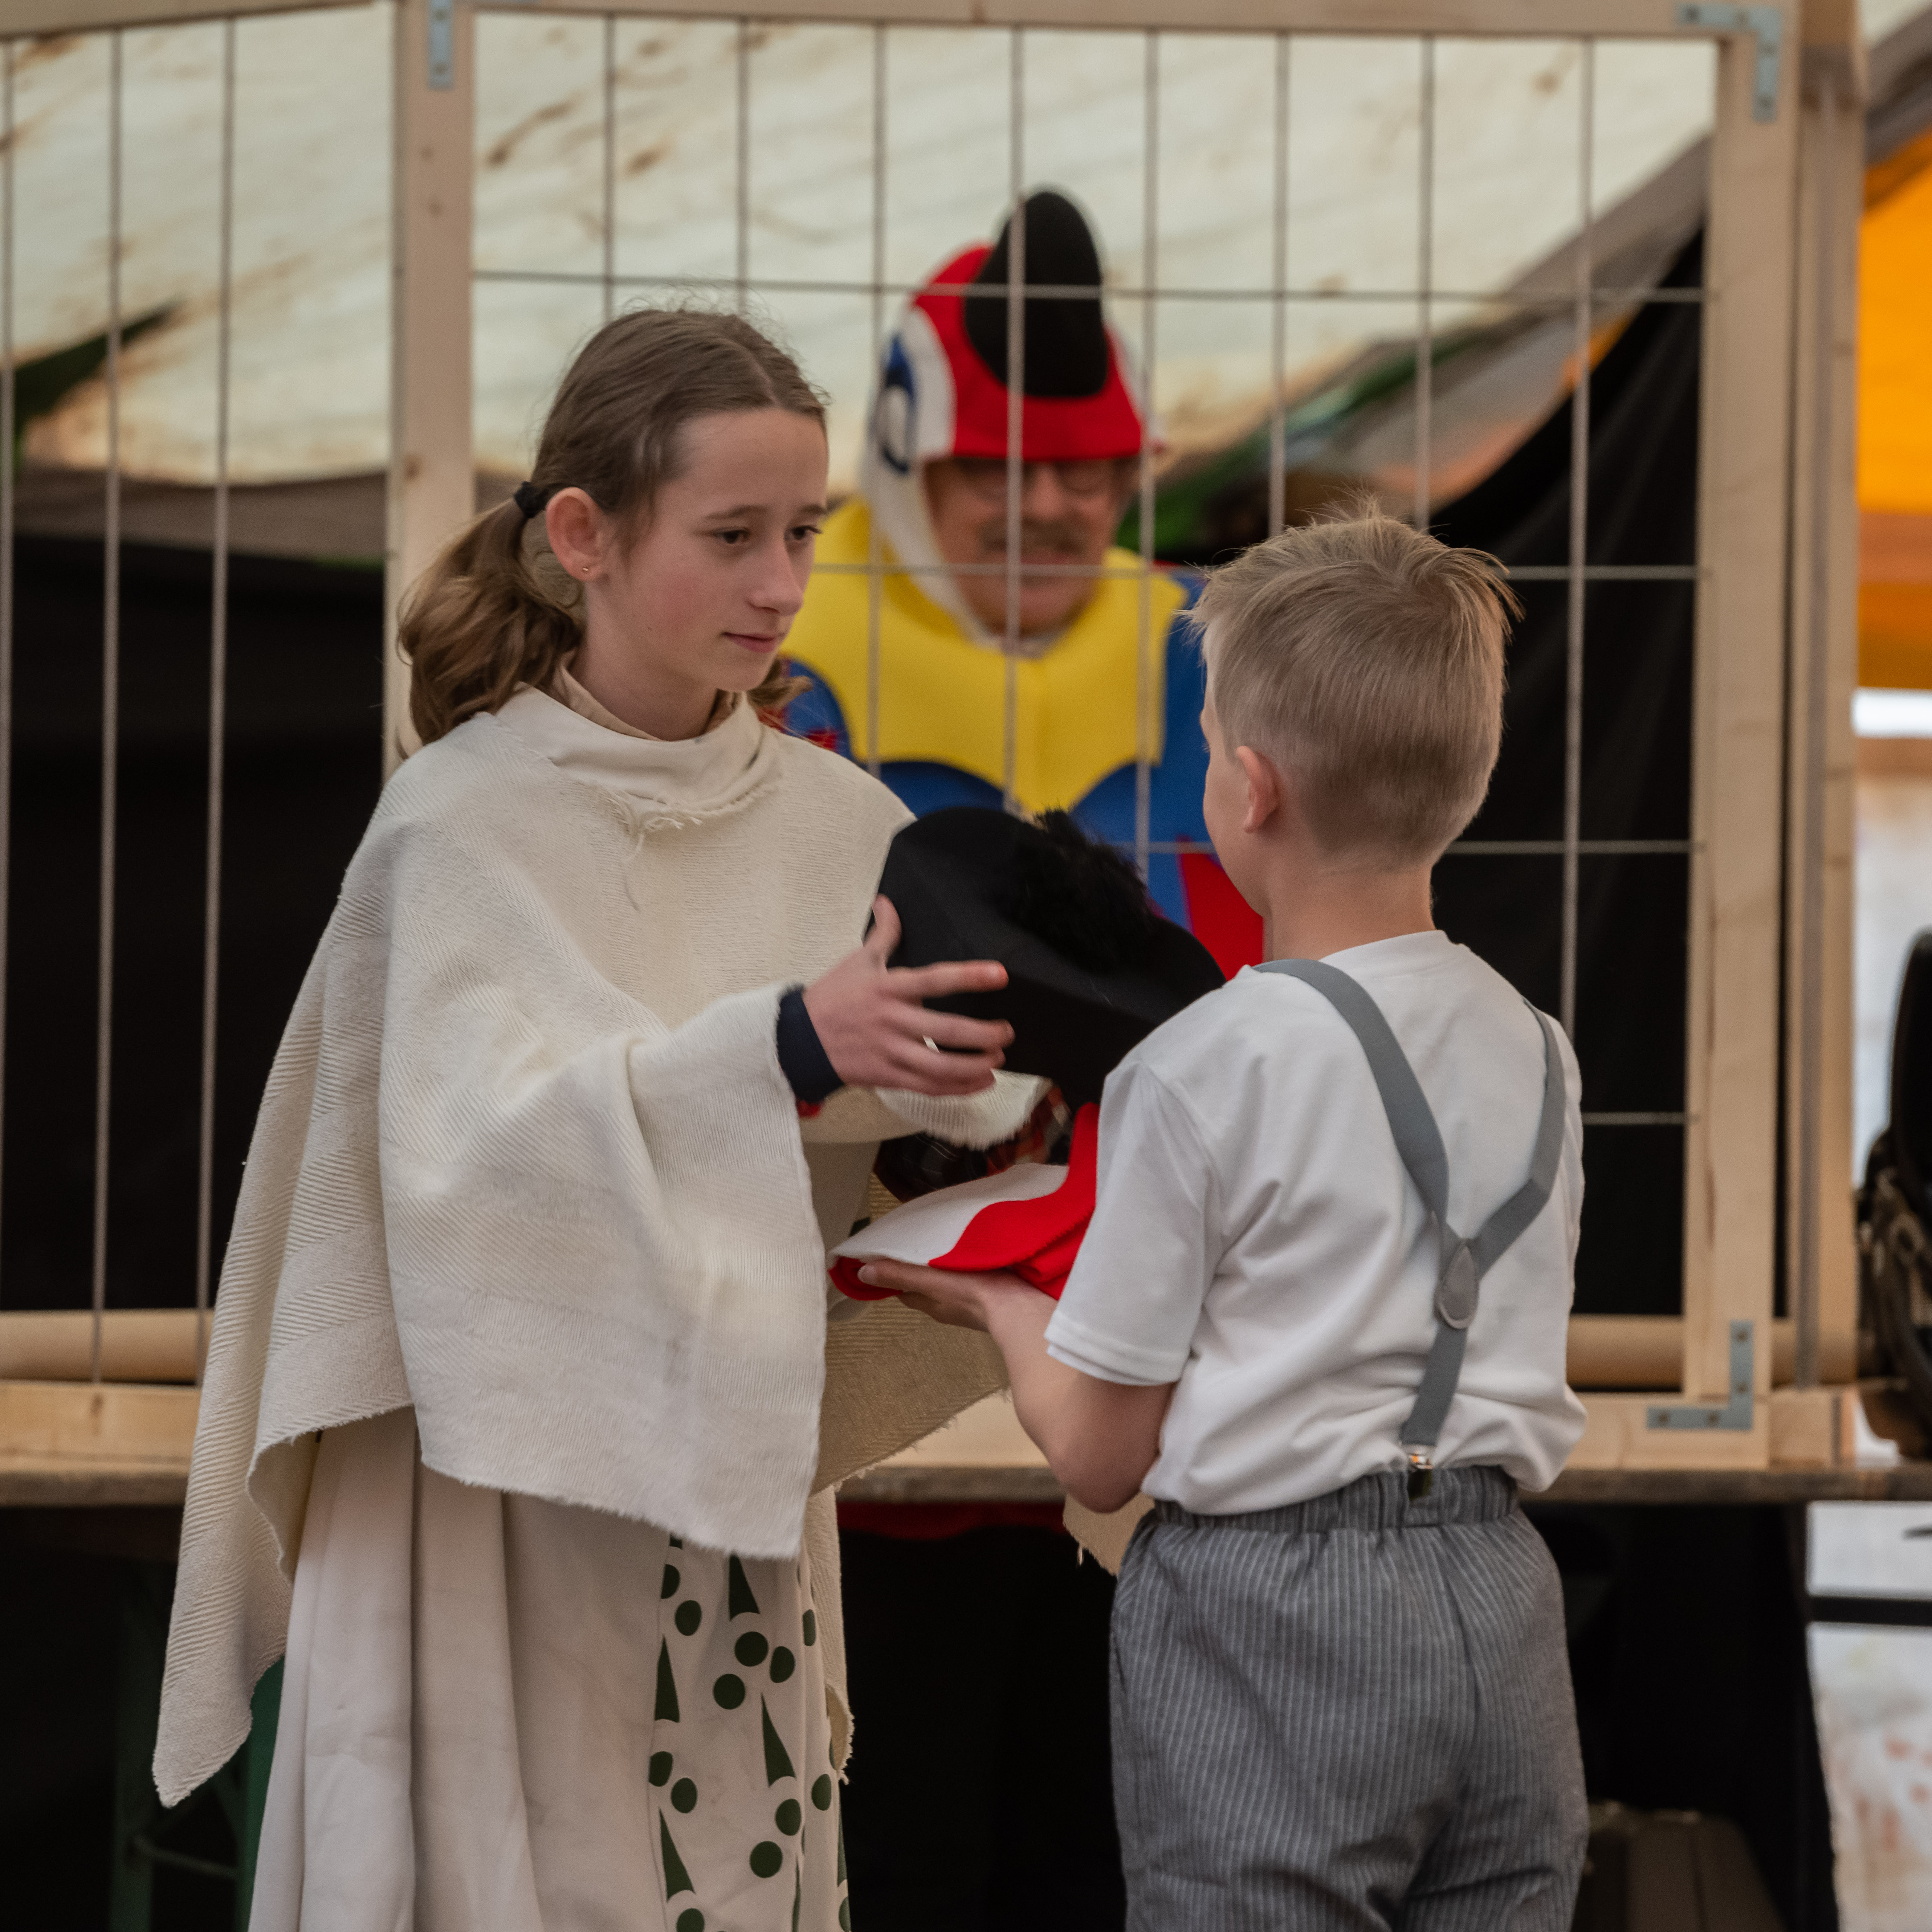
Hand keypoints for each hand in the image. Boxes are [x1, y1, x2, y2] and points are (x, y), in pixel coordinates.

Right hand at [803, 897, 1012, 1096]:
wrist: (800, 1041)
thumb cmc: (833, 998)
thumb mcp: (857, 961)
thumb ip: (883, 934)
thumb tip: (887, 902)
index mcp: (888, 988)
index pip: (935, 979)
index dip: (969, 976)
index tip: (1000, 975)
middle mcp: (892, 1020)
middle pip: (945, 1030)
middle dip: (983, 1034)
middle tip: (1006, 1032)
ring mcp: (890, 1051)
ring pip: (940, 1065)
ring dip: (974, 1065)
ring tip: (997, 1060)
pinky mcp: (887, 1076)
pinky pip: (928, 1086)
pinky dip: (957, 1087)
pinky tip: (981, 1082)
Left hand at [854, 1259, 1036, 1330]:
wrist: (1023, 1311)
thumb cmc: (977, 1294)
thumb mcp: (933, 1281)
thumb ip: (901, 1275)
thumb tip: (863, 1273)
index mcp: (933, 1305)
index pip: (906, 1290)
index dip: (897, 1275)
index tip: (891, 1255)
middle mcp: (949, 1308)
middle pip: (927, 1289)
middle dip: (921, 1272)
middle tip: (919, 1245)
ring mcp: (973, 1306)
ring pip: (951, 1287)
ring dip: (946, 1271)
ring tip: (946, 1247)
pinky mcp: (995, 1299)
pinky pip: (974, 1284)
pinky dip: (969, 1272)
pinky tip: (976, 1259)